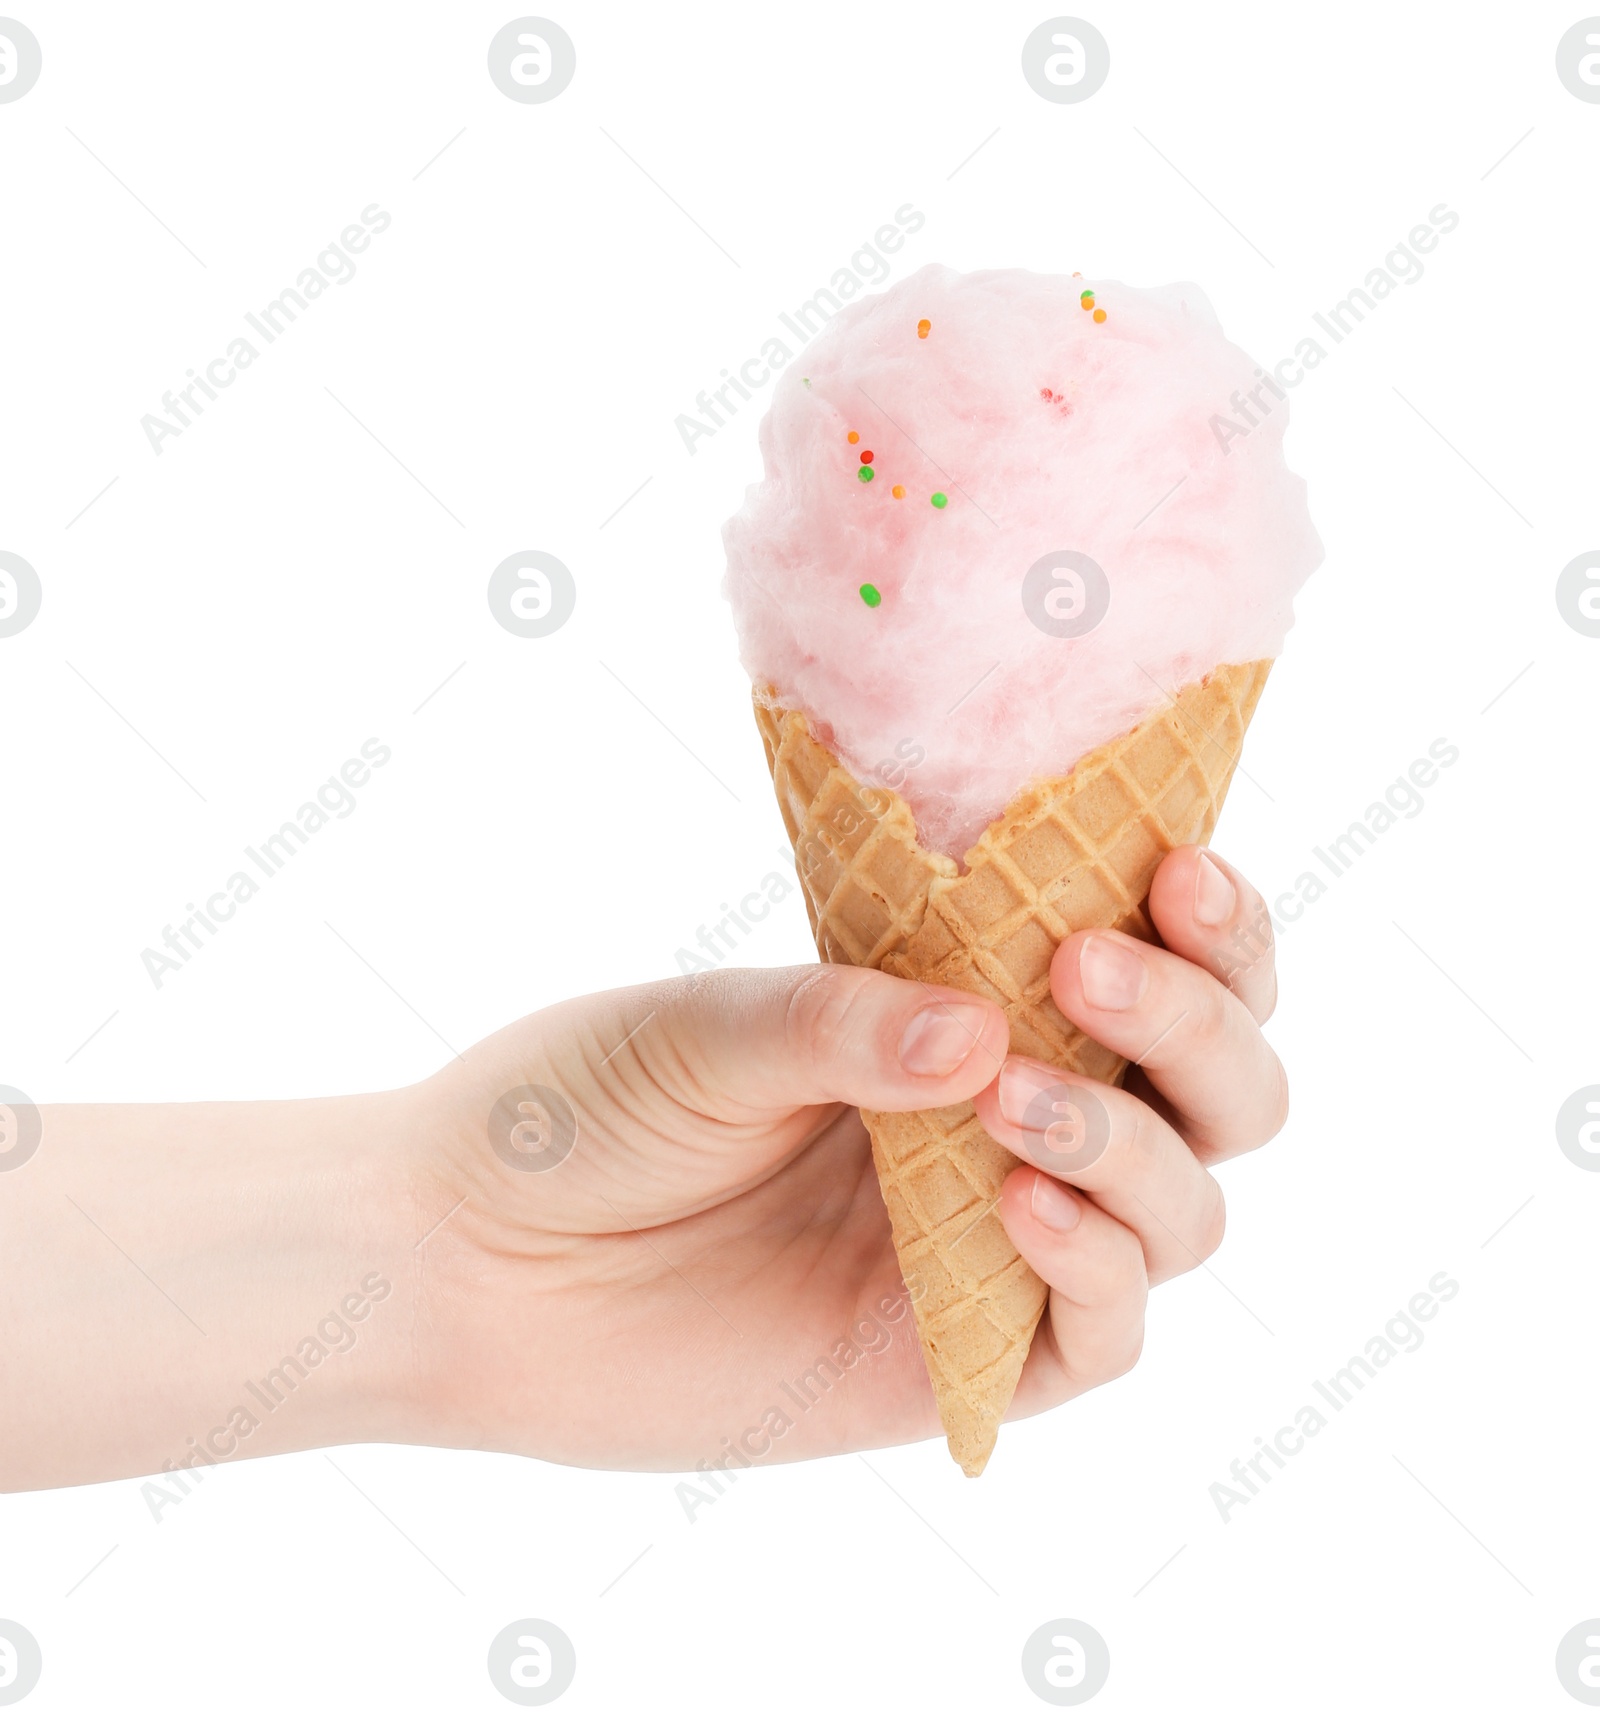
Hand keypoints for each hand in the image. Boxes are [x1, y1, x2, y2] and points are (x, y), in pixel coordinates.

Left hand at [409, 845, 1287, 1469]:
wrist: (465, 1261)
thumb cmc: (580, 1109)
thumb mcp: (707, 1030)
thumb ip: (844, 1022)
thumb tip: (987, 1028)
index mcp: (962, 1014)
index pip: (1152, 965)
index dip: (1210, 928)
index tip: (1177, 870)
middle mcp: (1003, 1126)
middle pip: (1219, 1094)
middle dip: (1200, 1027)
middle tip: (1092, 974)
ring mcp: (992, 1251)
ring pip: (1185, 1212)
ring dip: (1140, 1147)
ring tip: (1012, 1100)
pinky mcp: (955, 1363)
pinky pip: (1099, 1340)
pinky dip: (1096, 1269)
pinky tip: (1013, 1207)